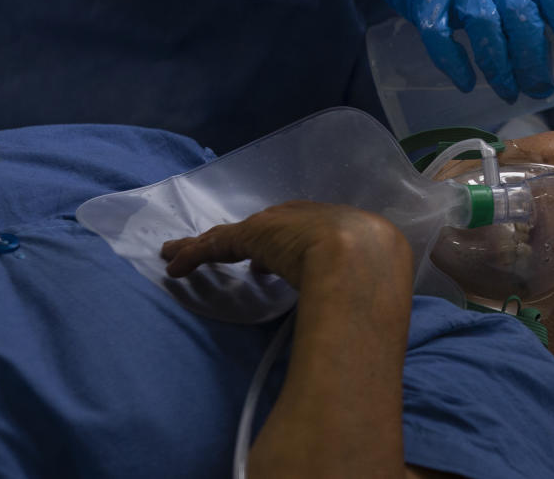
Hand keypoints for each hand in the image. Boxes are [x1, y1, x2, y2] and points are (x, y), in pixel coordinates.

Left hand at [161, 200, 412, 287]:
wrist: (364, 261)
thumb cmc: (379, 282)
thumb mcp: (377, 290)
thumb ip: (361, 301)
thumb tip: (365, 334)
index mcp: (351, 229)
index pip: (313, 234)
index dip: (293, 248)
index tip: (276, 266)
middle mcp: (314, 218)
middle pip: (273, 227)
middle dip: (256, 238)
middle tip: (242, 255)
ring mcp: (283, 225)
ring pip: (238, 235)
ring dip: (208, 245)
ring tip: (183, 253)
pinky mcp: (252, 235)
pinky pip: (216, 245)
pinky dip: (193, 255)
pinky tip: (174, 267)